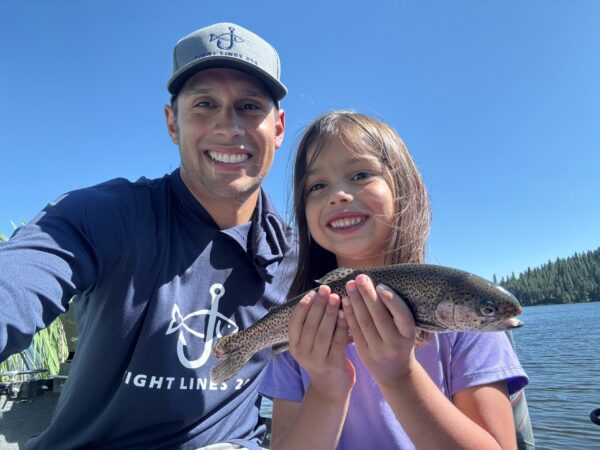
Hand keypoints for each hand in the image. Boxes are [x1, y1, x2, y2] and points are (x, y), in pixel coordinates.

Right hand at [289, 285, 355, 399]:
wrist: (330, 389)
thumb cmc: (322, 358)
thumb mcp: (309, 344)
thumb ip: (311, 325)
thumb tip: (318, 296)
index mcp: (295, 346)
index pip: (295, 322)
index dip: (303, 306)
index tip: (313, 292)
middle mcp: (303, 354)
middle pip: (310, 325)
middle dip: (318, 305)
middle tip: (326, 289)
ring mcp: (317, 361)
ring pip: (323, 332)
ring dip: (330, 313)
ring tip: (336, 297)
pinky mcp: (333, 365)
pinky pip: (337, 341)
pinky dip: (341, 326)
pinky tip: (346, 314)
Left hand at [342, 275, 417, 386]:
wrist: (395, 373)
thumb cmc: (401, 341)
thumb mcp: (406, 329)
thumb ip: (397, 312)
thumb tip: (378, 284)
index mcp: (408, 335)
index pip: (403, 316)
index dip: (392, 301)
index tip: (380, 285)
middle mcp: (394, 344)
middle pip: (380, 317)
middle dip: (368, 296)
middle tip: (359, 277)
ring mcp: (378, 350)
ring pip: (365, 323)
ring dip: (356, 302)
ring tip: (350, 285)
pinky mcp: (364, 353)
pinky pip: (355, 331)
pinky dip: (349, 314)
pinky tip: (345, 301)